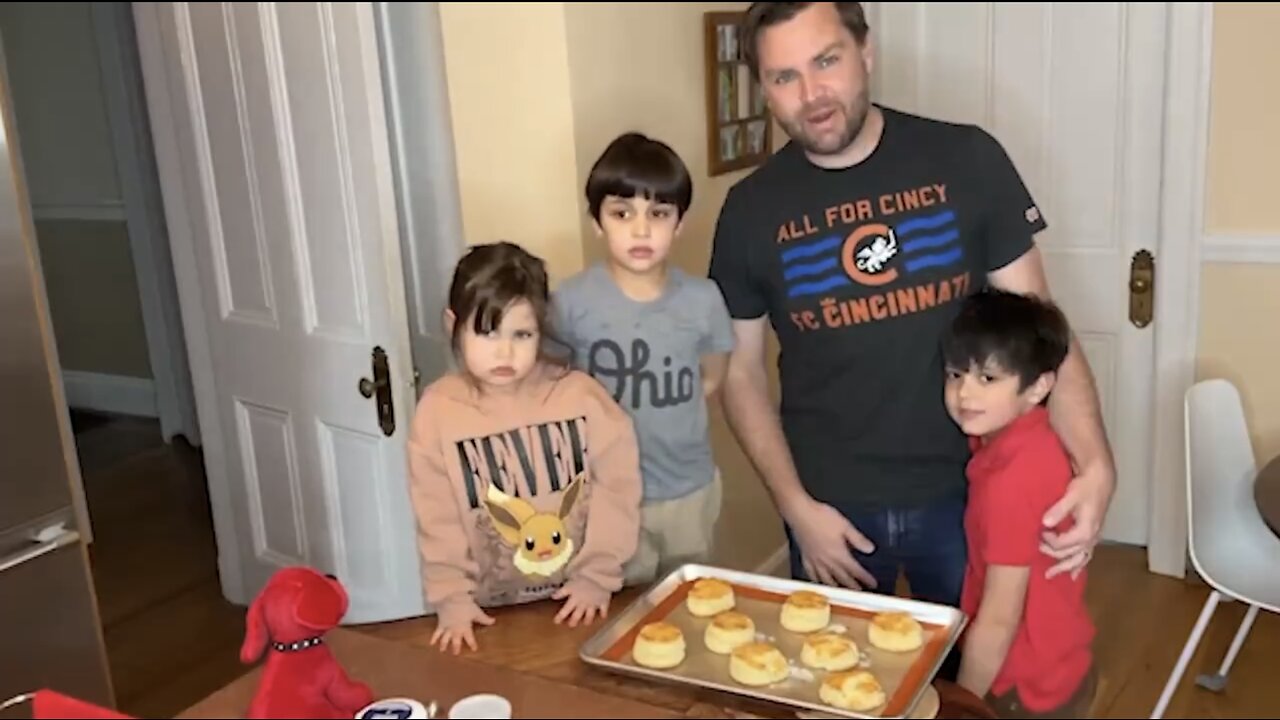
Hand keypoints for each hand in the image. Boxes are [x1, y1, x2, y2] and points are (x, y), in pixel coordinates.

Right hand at [429, 601, 494, 654]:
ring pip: (445, 639)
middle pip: (456, 641)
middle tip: (456, 654)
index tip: (474, 650)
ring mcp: (447, 628)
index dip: (472, 644)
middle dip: (456, 648)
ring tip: (442, 651)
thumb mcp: (476, 612)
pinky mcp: (440, 624)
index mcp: (465, 628)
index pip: (470, 638)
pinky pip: (436, 632)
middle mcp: (456, 630)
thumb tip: (493, 622)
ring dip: (444, 645)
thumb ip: (484, 619)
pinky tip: (431, 644)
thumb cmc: (465, 605)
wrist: (451, 598)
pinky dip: (433, 638)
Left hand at [553, 579, 610, 626]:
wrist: (599, 576)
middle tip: (571, 625)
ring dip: (587, 620)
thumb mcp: (569, 583)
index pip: (565, 610)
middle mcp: (583, 604)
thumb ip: (562, 592)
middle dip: (574, 621)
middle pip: (577, 616)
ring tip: (586, 623)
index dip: (560, 617)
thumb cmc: (583, 577)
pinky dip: (603, 614)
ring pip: (590, 615)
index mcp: (574, 599)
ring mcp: (594, 604)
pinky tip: (603, 617)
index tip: (556, 622)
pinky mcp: (604, 602)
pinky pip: (603, 610)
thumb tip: (553, 596)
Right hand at [783, 496, 876, 589]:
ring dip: (835, 586)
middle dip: (852, 585)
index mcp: (839, 553)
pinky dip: (816, 579)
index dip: (865, 578)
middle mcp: (827, 561)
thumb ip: (857, 539)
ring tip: (841, 592)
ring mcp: (815, 560)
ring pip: (826, 578)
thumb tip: (870, 550)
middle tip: (860, 592)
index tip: (873, 584)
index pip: (855, 570)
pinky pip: (810, 572)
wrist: (799, 513)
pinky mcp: (805, 557)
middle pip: (842, 577)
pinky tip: (818, 582)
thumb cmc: (822, 517)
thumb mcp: (845, 525)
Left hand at [1041, 461, 1113, 578]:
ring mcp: (1093, 538)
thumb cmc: (1086, 486)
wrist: (1101, 479)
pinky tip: (1073, 574)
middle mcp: (1091, 538)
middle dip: (1053, 556)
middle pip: (1069, 555)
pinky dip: (1079, 565)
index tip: (1039, 532)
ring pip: (1079, 559)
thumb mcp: (1071, 496)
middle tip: (1036, 551)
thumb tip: (1045, 523)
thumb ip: (1058, 510)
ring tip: (1051, 575)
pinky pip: (1087, 555)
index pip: (1062, 544)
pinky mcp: (1093, 534)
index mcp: (1085, 531)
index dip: (1048, 541)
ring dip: (1065, 567)